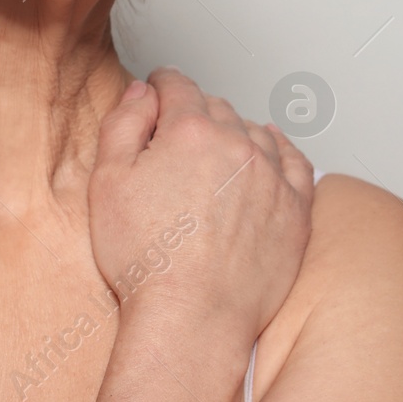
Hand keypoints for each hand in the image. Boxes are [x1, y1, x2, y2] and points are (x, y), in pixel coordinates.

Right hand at [88, 68, 313, 345]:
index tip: (157, 89)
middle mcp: (236, 144)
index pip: (176, 85)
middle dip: (195, 114)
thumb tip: (141, 92)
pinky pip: (295, 162)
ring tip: (217, 151)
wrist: (193, 318)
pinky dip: (280, 150)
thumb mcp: (107, 182)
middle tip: (176, 137)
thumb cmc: (147, 259)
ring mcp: (271, 176)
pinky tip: (269, 152)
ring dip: (235, 133)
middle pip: (216, 107)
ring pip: (254, 131)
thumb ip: (122, 124)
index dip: (160, 84)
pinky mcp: (295, 209)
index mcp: (189, 131)